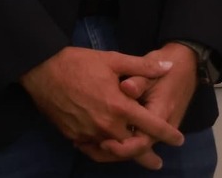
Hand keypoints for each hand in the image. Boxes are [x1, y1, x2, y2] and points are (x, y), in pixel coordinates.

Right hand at [20, 46, 182, 166]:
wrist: (43, 71)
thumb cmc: (80, 63)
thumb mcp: (114, 60)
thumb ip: (143, 67)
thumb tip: (168, 67)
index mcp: (119, 106)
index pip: (150, 125)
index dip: (167, 134)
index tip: (178, 140)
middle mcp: (105, 125)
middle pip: (132, 147)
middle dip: (146, 154)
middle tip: (157, 161)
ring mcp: (88, 133)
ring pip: (113, 152)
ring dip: (125, 156)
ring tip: (135, 159)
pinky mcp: (73, 136)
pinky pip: (94, 150)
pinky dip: (104, 152)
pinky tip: (109, 149)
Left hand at [102, 42, 201, 168]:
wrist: (187, 64)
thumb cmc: (168, 66)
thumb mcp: (153, 66)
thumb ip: (139, 78)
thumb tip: (125, 88)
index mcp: (161, 112)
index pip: (142, 142)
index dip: (122, 147)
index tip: (104, 142)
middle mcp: (162, 126)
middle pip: (137, 150)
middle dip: (113, 152)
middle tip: (90, 147)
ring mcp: (161, 128)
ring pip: (137, 148)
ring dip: (114, 150)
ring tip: (89, 146)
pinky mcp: (156, 126)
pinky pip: (139, 140)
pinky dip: (121, 143)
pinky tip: (100, 139)